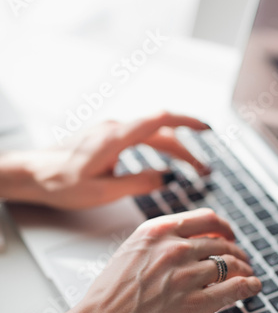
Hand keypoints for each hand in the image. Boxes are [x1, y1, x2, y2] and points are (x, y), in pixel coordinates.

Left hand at [0, 112, 210, 208]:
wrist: (36, 174)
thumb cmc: (62, 184)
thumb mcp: (103, 191)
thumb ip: (137, 183)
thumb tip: (166, 177)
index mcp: (115, 138)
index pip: (159, 121)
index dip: (187, 122)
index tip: (207, 129)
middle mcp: (115, 128)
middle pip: (161, 132)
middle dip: (187, 149)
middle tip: (204, 170)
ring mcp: (111, 131)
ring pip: (152, 135)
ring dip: (174, 148)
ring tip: (191, 166)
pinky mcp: (108, 137)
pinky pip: (141, 137)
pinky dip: (160, 146)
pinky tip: (165, 157)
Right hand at [75, 208, 261, 312]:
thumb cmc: (109, 294)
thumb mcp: (131, 252)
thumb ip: (159, 243)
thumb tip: (187, 243)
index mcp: (158, 231)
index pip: (206, 219)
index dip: (224, 227)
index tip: (229, 234)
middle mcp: (174, 248)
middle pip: (222, 243)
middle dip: (237, 251)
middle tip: (241, 258)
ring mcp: (186, 275)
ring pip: (231, 264)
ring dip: (245, 269)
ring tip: (248, 274)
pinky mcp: (195, 303)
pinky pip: (233, 289)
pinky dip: (249, 286)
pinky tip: (254, 286)